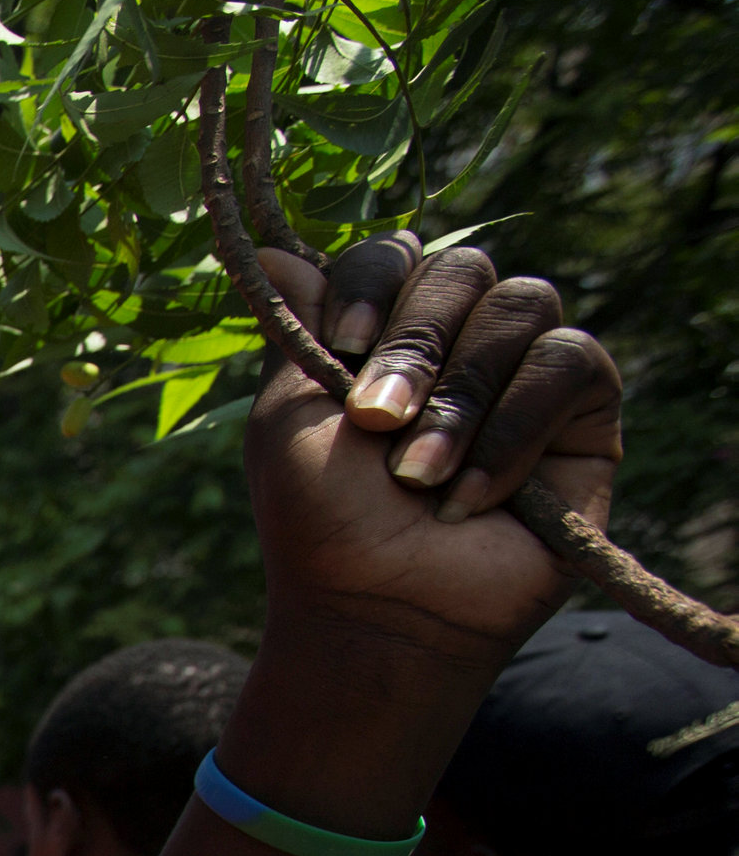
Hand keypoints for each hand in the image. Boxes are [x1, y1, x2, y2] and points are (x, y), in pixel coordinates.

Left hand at [246, 240, 620, 670]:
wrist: (379, 607)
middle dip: (415, 345)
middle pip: (463, 268)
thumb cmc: (325, 520)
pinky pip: (569, 364)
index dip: (375, 282)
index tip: (344, 341)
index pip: (398, 253)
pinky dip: (513, 428)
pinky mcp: (583, 412)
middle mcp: (462, 340)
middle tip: (376, 422)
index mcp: (389, 332)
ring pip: (521, 306)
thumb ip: (296, 329)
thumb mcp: (289, 418)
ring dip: (460, 397)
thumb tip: (272, 248)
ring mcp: (526, 371)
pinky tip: (473, 494)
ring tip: (418, 478)